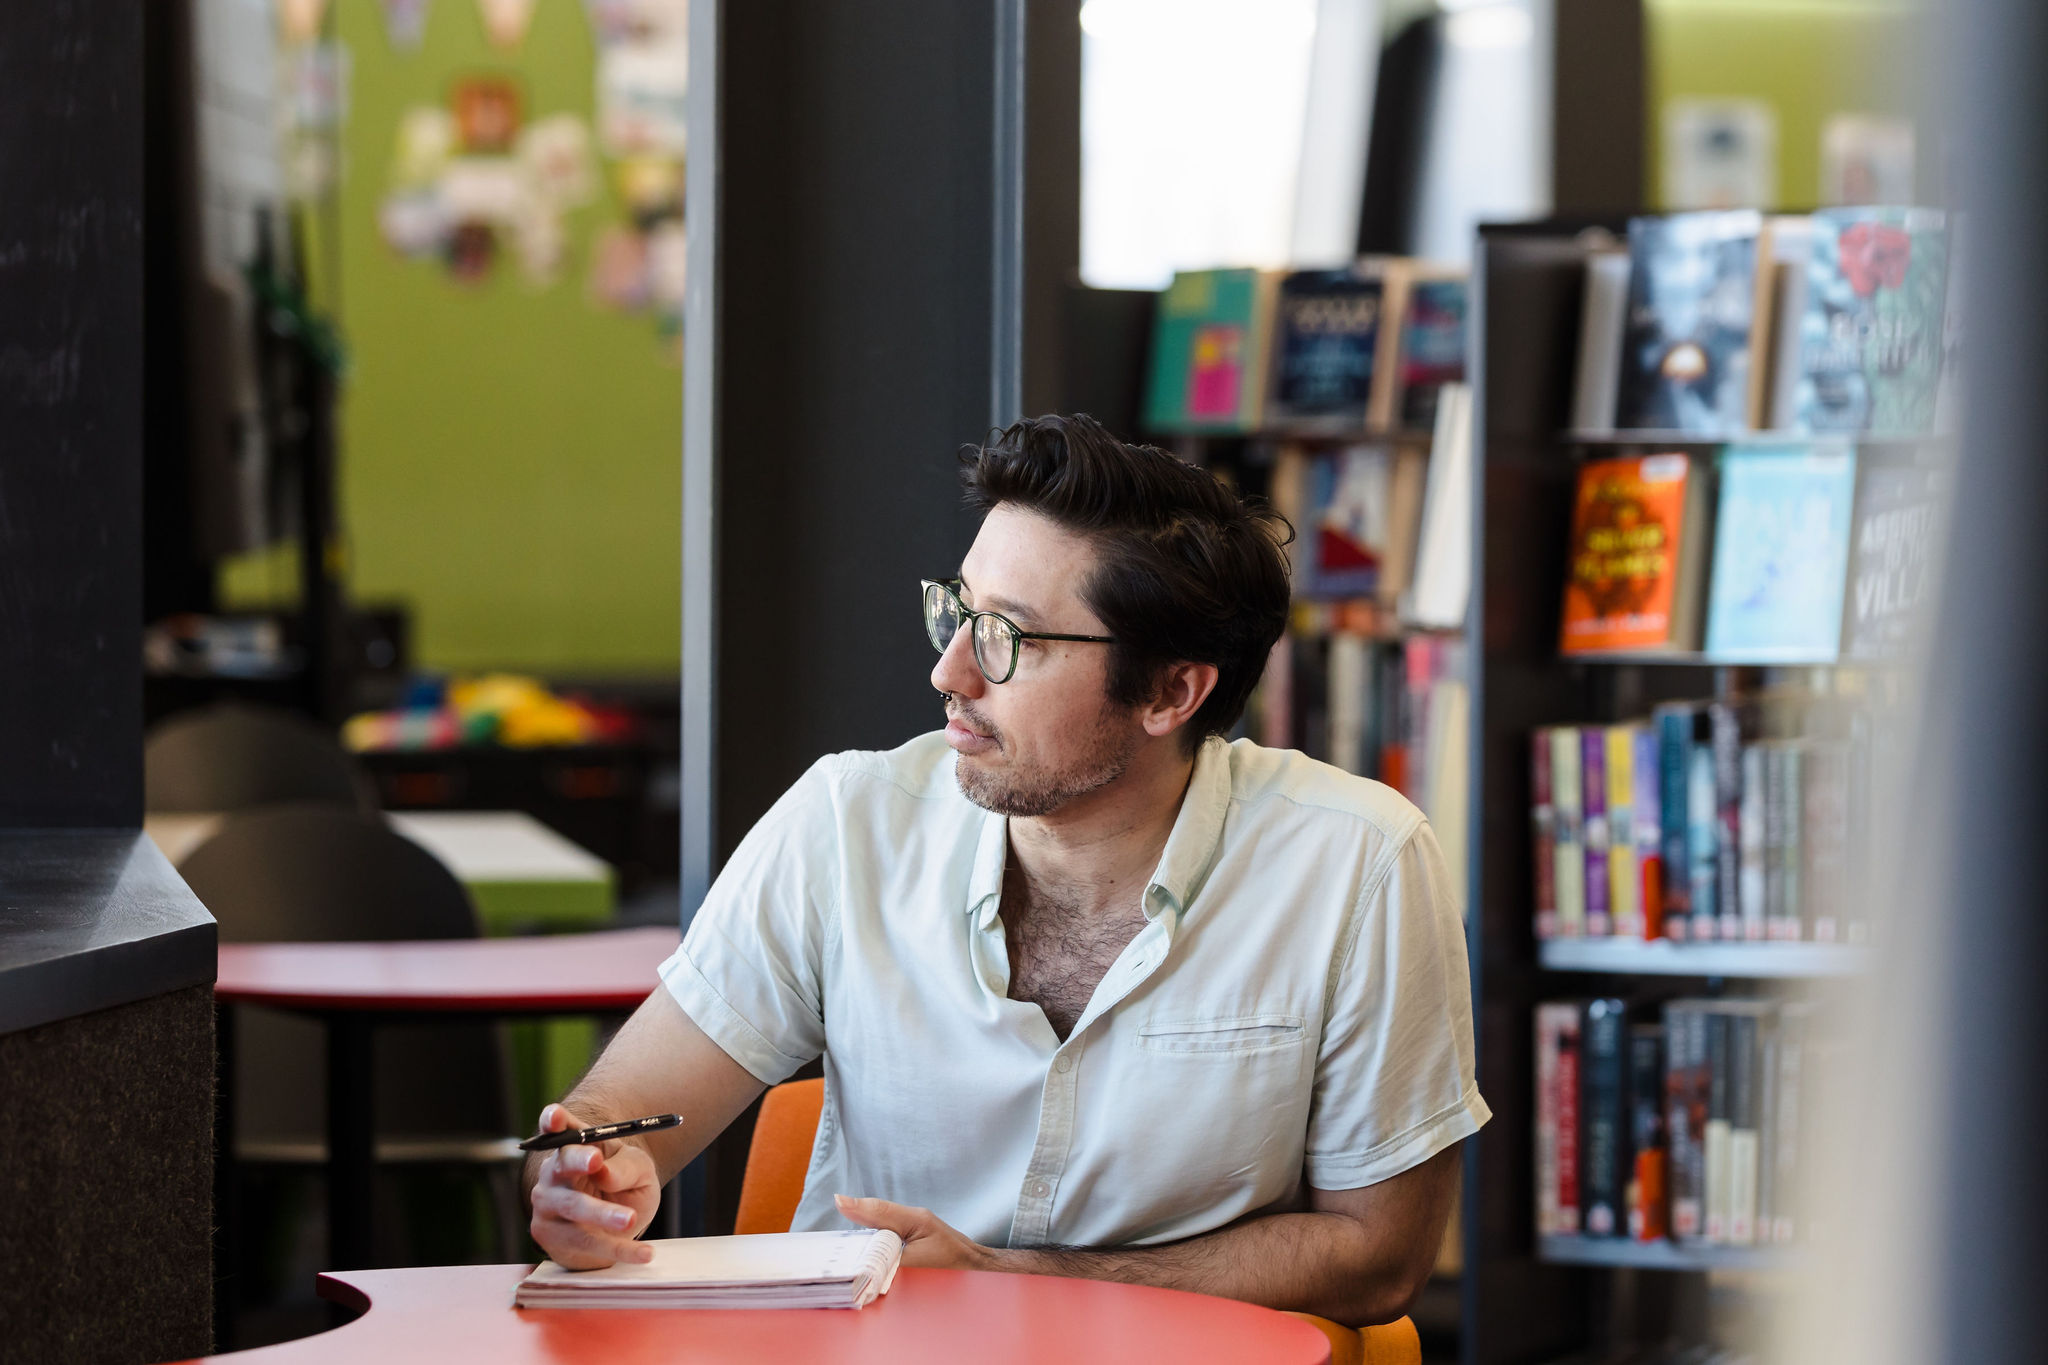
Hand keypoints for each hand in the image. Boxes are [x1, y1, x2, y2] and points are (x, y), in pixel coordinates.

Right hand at [528, 1104, 661, 1268]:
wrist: (618, 1225)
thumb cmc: (625, 1184)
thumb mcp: (638, 1169)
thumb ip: (625, 1166)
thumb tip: (604, 1173)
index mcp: (573, 1146)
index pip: (557, 1128)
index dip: (552, 1121)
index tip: (555, 1117)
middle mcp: (553, 1173)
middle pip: (561, 1165)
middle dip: (577, 1162)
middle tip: (595, 1161)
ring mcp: (548, 1206)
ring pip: (574, 1208)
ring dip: (602, 1215)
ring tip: (630, 1220)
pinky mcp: (551, 1238)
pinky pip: (585, 1244)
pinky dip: (618, 1249)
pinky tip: (643, 1252)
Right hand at [834, 1194, 996, 1270]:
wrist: (974, 1263)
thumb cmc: (951, 1263)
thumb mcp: (920, 1263)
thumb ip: (891, 1259)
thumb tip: (867, 1258)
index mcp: (915, 1220)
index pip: (881, 1212)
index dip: (858, 1207)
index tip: (838, 1200)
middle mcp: (913, 1216)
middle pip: (878, 1210)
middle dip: (858, 1208)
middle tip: (836, 1202)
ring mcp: (912, 1221)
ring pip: (882, 1216)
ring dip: (863, 1214)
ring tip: (842, 1207)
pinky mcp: (912, 1230)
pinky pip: (888, 1224)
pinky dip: (873, 1224)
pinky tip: (860, 1226)